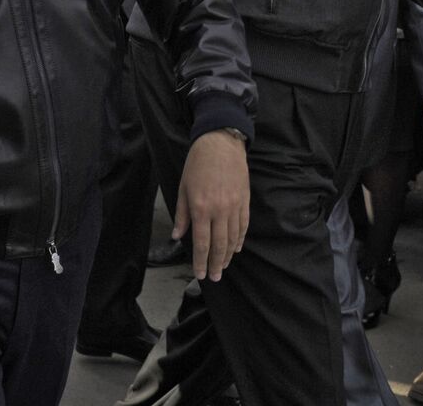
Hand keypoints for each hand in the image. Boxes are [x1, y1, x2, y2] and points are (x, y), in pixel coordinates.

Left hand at [174, 129, 248, 281]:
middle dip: (216, 264)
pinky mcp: (244, 200)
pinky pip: (243, 224)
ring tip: (224, 266)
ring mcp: (234, 206)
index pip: (202, 243)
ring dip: (228, 255)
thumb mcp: (183, 188)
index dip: (201, 261)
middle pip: (219, 245)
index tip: (200, 274)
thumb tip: (178, 236)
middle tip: (214, 277)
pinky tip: (237, 247)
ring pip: (233, 237)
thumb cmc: (197, 164)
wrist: (220, 143)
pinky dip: (240, 238)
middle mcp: (219, 210)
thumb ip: (182, 215)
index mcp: (201, 208)